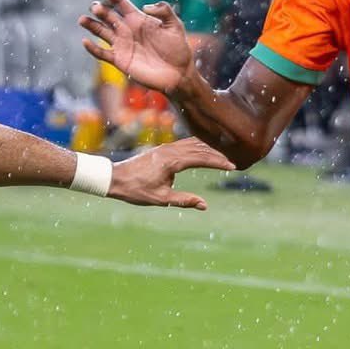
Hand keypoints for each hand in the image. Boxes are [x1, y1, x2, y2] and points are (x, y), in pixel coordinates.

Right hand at [80, 0, 195, 93]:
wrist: (178, 73)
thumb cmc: (178, 48)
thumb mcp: (175, 25)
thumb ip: (164, 11)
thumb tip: (145, 6)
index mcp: (138, 19)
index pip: (123, 4)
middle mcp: (127, 30)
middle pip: (108, 16)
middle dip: (101, 10)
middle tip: (96, 7)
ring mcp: (122, 45)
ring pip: (101, 32)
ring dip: (91, 25)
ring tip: (82, 19)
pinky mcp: (120, 60)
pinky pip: (102, 53)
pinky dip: (93, 48)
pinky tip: (85, 41)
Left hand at [105, 137, 235, 209]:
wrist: (114, 178)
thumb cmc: (135, 190)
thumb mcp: (160, 199)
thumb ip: (184, 200)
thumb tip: (204, 205)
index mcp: (172, 161)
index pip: (202, 158)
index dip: (219, 162)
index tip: (233, 167)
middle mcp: (171, 150)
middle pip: (201, 148)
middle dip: (219, 153)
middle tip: (235, 160)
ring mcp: (167, 148)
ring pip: (194, 143)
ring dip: (210, 147)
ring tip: (225, 153)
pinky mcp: (164, 149)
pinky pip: (186, 143)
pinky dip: (199, 145)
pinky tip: (206, 148)